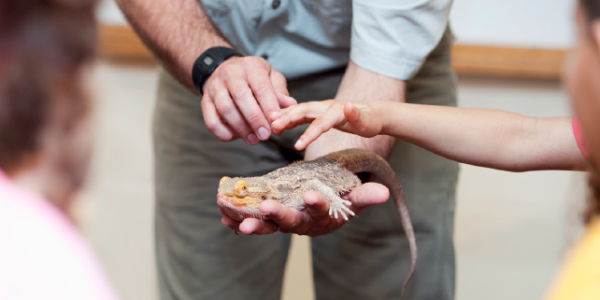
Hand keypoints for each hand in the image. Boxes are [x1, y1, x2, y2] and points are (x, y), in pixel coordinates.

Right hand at [201, 56, 296, 143]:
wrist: (224, 68)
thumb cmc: (252, 76)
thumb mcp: (270, 76)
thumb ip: (280, 91)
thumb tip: (290, 105)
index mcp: (251, 66)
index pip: (261, 88)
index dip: (269, 108)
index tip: (277, 125)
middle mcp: (231, 73)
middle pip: (241, 97)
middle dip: (255, 120)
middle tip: (265, 136)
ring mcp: (215, 86)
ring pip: (225, 109)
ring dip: (240, 128)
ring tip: (253, 139)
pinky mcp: (205, 100)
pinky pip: (210, 119)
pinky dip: (222, 132)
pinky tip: (234, 137)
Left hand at [221, 182, 388, 235]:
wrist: (325, 207)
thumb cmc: (340, 200)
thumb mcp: (353, 197)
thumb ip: (365, 195)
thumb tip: (383, 193)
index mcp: (322, 217)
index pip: (321, 210)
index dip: (317, 204)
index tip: (311, 195)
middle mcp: (302, 222)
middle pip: (290, 221)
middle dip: (277, 216)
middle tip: (266, 208)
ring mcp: (284, 221)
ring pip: (267, 224)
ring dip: (250, 222)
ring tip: (233, 219)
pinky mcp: (270, 217)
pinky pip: (254, 220)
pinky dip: (238, 220)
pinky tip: (224, 217)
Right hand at [270, 100, 385, 149]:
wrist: (374, 113)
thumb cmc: (370, 120)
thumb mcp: (368, 121)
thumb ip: (357, 115)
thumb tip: (349, 105)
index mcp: (336, 110)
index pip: (320, 122)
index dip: (308, 133)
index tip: (297, 146)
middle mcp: (326, 107)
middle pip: (303, 111)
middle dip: (287, 117)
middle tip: (271, 125)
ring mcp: (321, 109)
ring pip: (299, 111)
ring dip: (284, 116)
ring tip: (269, 122)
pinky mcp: (319, 113)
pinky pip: (301, 115)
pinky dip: (289, 118)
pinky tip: (280, 124)